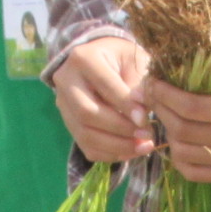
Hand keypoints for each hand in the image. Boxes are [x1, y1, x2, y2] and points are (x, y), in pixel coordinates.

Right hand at [52, 34, 154, 164]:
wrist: (104, 61)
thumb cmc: (124, 59)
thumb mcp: (136, 61)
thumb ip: (140, 84)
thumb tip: (142, 113)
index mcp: (84, 58)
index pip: (103, 85)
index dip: (125, 105)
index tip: (145, 118)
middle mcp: (66, 81)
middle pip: (86, 113)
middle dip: (119, 128)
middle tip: (146, 135)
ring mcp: (63, 104)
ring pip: (85, 134)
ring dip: (117, 146)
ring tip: (143, 147)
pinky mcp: (69, 122)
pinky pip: (85, 146)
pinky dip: (110, 154)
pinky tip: (131, 151)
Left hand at [147, 63, 210, 184]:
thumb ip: (208, 73)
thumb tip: (163, 69)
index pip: (192, 107)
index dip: (165, 94)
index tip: (153, 82)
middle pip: (183, 129)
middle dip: (161, 110)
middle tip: (152, 96)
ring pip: (182, 152)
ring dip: (166, 132)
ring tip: (165, 115)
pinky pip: (191, 172)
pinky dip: (177, 156)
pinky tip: (176, 138)